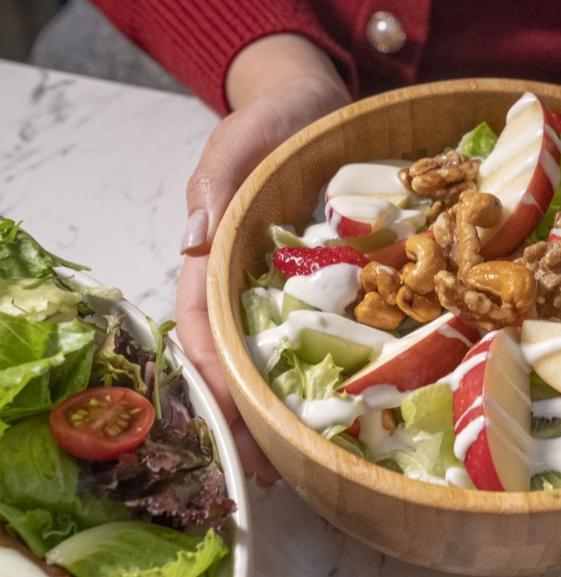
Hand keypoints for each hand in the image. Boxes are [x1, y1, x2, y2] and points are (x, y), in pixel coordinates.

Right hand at [176, 34, 351, 484]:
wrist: (316, 104)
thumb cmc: (272, 119)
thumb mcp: (240, 140)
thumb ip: (217, 181)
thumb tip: (194, 239)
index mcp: (216, 255)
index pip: (200, 324)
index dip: (213, 372)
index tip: (233, 415)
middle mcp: (248, 282)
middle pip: (236, 360)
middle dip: (245, 417)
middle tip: (268, 472)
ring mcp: (290, 288)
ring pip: (277, 360)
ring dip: (282, 413)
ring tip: (301, 464)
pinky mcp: (333, 284)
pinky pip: (328, 335)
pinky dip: (329, 376)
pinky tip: (350, 412)